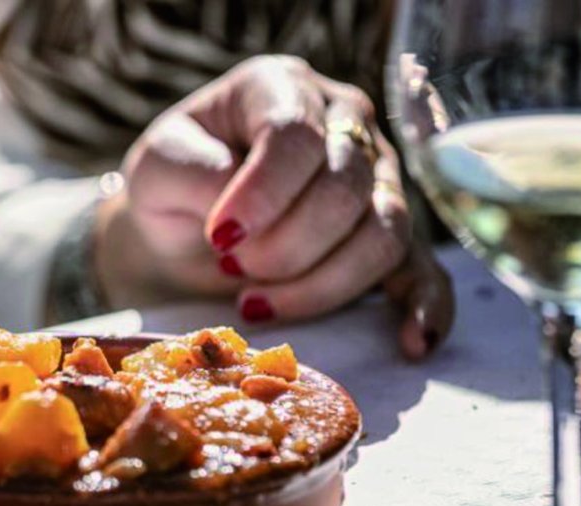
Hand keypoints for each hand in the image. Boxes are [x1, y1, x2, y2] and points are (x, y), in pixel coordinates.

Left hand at [95, 55, 454, 359]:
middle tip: (233, 268)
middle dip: (283, 247)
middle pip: (344, 188)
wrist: (186, 235)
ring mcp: (378, 179)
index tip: (220, 238)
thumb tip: (235, 188)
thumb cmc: (175, 191)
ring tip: (258, 302)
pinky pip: (425, 270)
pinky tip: (410, 341)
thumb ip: (188, 169)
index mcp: (284, 89)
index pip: (296, 134)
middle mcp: (345, 124)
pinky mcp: (393, 236)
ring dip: (320, 284)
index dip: (262, 194)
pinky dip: (424, 307)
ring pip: (384, 234)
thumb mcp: (155, 170)